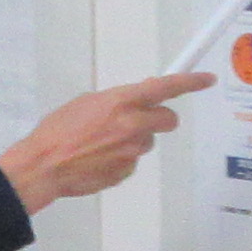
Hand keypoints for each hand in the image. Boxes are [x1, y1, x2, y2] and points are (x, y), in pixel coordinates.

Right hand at [0, 74, 209, 212]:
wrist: (44, 166)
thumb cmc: (57, 131)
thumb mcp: (86, 103)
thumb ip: (117, 102)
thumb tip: (134, 104)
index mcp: (122, 101)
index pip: (166, 87)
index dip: (190, 82)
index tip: (207, 79)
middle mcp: (133, 125)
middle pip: (168, 119)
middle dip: (159, 119)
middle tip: (139, 121)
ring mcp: (132, 151)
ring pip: (147, 142)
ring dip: (133, 140)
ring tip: (102, 144)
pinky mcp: (127, 171)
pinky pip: (132, 160)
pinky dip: (120, 158)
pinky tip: (98, 158)